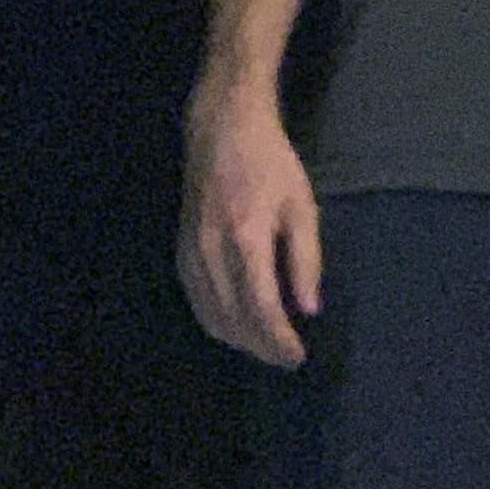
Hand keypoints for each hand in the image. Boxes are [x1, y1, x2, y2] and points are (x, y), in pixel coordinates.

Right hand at [177, 85, 321, 366]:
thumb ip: (305, 259)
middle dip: (260, 347)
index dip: (278, 340)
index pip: (260, 307)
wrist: (221, 130)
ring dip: (238, 340)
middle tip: (286, 357)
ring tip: (267, 346)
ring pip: (210, 316)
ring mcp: (191, 253)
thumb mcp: (301, 204)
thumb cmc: (270, 163)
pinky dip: (217, 322)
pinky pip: (197, 301)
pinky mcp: (181, 252)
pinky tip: (237, 326)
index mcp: (246, 238)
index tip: (297, 357)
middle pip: (233, 320)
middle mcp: (211, 252)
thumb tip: (308, 309)